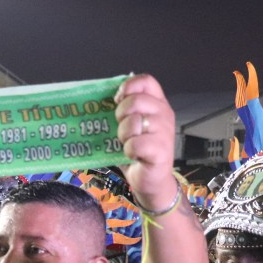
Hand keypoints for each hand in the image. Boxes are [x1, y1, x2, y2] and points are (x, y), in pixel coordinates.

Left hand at [113, 74, 179, 213]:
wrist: (151, 181)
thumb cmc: (138, 152)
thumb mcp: (130, 127)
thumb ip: (123, 112)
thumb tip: (97, 100)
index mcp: (158, 104)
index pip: (147, 81)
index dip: (129, 86)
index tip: (117, 100)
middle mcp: (164, 114)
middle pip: (137, 100)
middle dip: (121, 114)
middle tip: (120, 128)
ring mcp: (165, 132)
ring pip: (135, 122)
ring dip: (123, 134)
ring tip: (126, 143)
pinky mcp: (161, 151)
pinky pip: (136, 144)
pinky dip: (128, 150)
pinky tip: (132, 155)